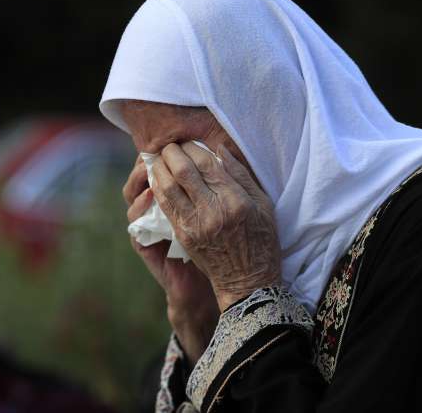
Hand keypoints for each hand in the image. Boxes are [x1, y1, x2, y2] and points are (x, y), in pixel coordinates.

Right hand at [124, 154, 218, 363]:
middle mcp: (162, 210)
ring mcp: (153, 228)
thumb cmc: (229, 245)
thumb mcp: (226, 211)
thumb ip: (219, 185)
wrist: (227, 285)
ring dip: (138, 178)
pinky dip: (140, 208)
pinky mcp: (148, 246)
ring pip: (133, 195)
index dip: (167, 151)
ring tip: (151, 165)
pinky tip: (150, 195)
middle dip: (152, 159)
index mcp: (181, 199)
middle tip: (158, 146)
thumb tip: (220, 150)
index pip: (166, 167)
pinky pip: (136, 224)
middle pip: (145, 175)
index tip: (176, 137)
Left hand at [151, 142, 281, 311]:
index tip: (187, 141)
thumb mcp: (263, 205)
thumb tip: (219, 149)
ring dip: (159, 168)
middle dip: (171, 153)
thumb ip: (241, 175)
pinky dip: (158, 189)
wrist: (247, 281)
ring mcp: (195, 225)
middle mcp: (213, 211)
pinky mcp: (183, 236)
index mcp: (235, 201)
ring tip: (158, 158)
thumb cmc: (261, 240)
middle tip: (169, 145)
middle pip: (183, 171)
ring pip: (168, 187)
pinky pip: (165, 206)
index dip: (192, 147)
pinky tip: (157, 179)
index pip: (206, 164)